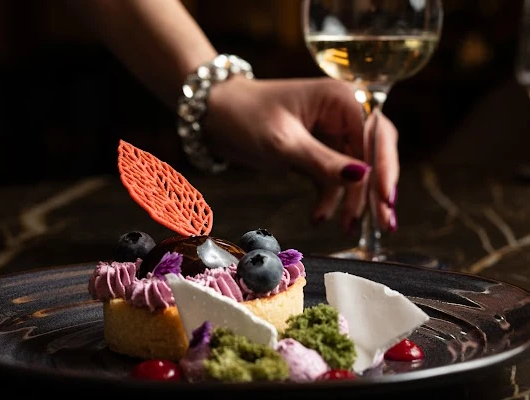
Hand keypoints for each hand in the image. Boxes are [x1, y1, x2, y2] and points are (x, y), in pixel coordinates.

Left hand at [204, 76, 398, 233]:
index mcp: (341, 98)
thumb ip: (322, 160)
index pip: (375, 135)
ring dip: (352, 200)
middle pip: (373, 154)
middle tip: (384, 225)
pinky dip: (330, 198)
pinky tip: (318, 217)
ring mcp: (331, 134)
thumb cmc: (245, 116)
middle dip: (375, 190)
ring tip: (345, 228)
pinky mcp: (318, 152)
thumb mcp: (283, 142)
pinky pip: (333, 178)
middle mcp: (343, 114)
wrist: (214, 117)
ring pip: (355, 171)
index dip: (384, 169)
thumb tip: (362, 176)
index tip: (386, 202)